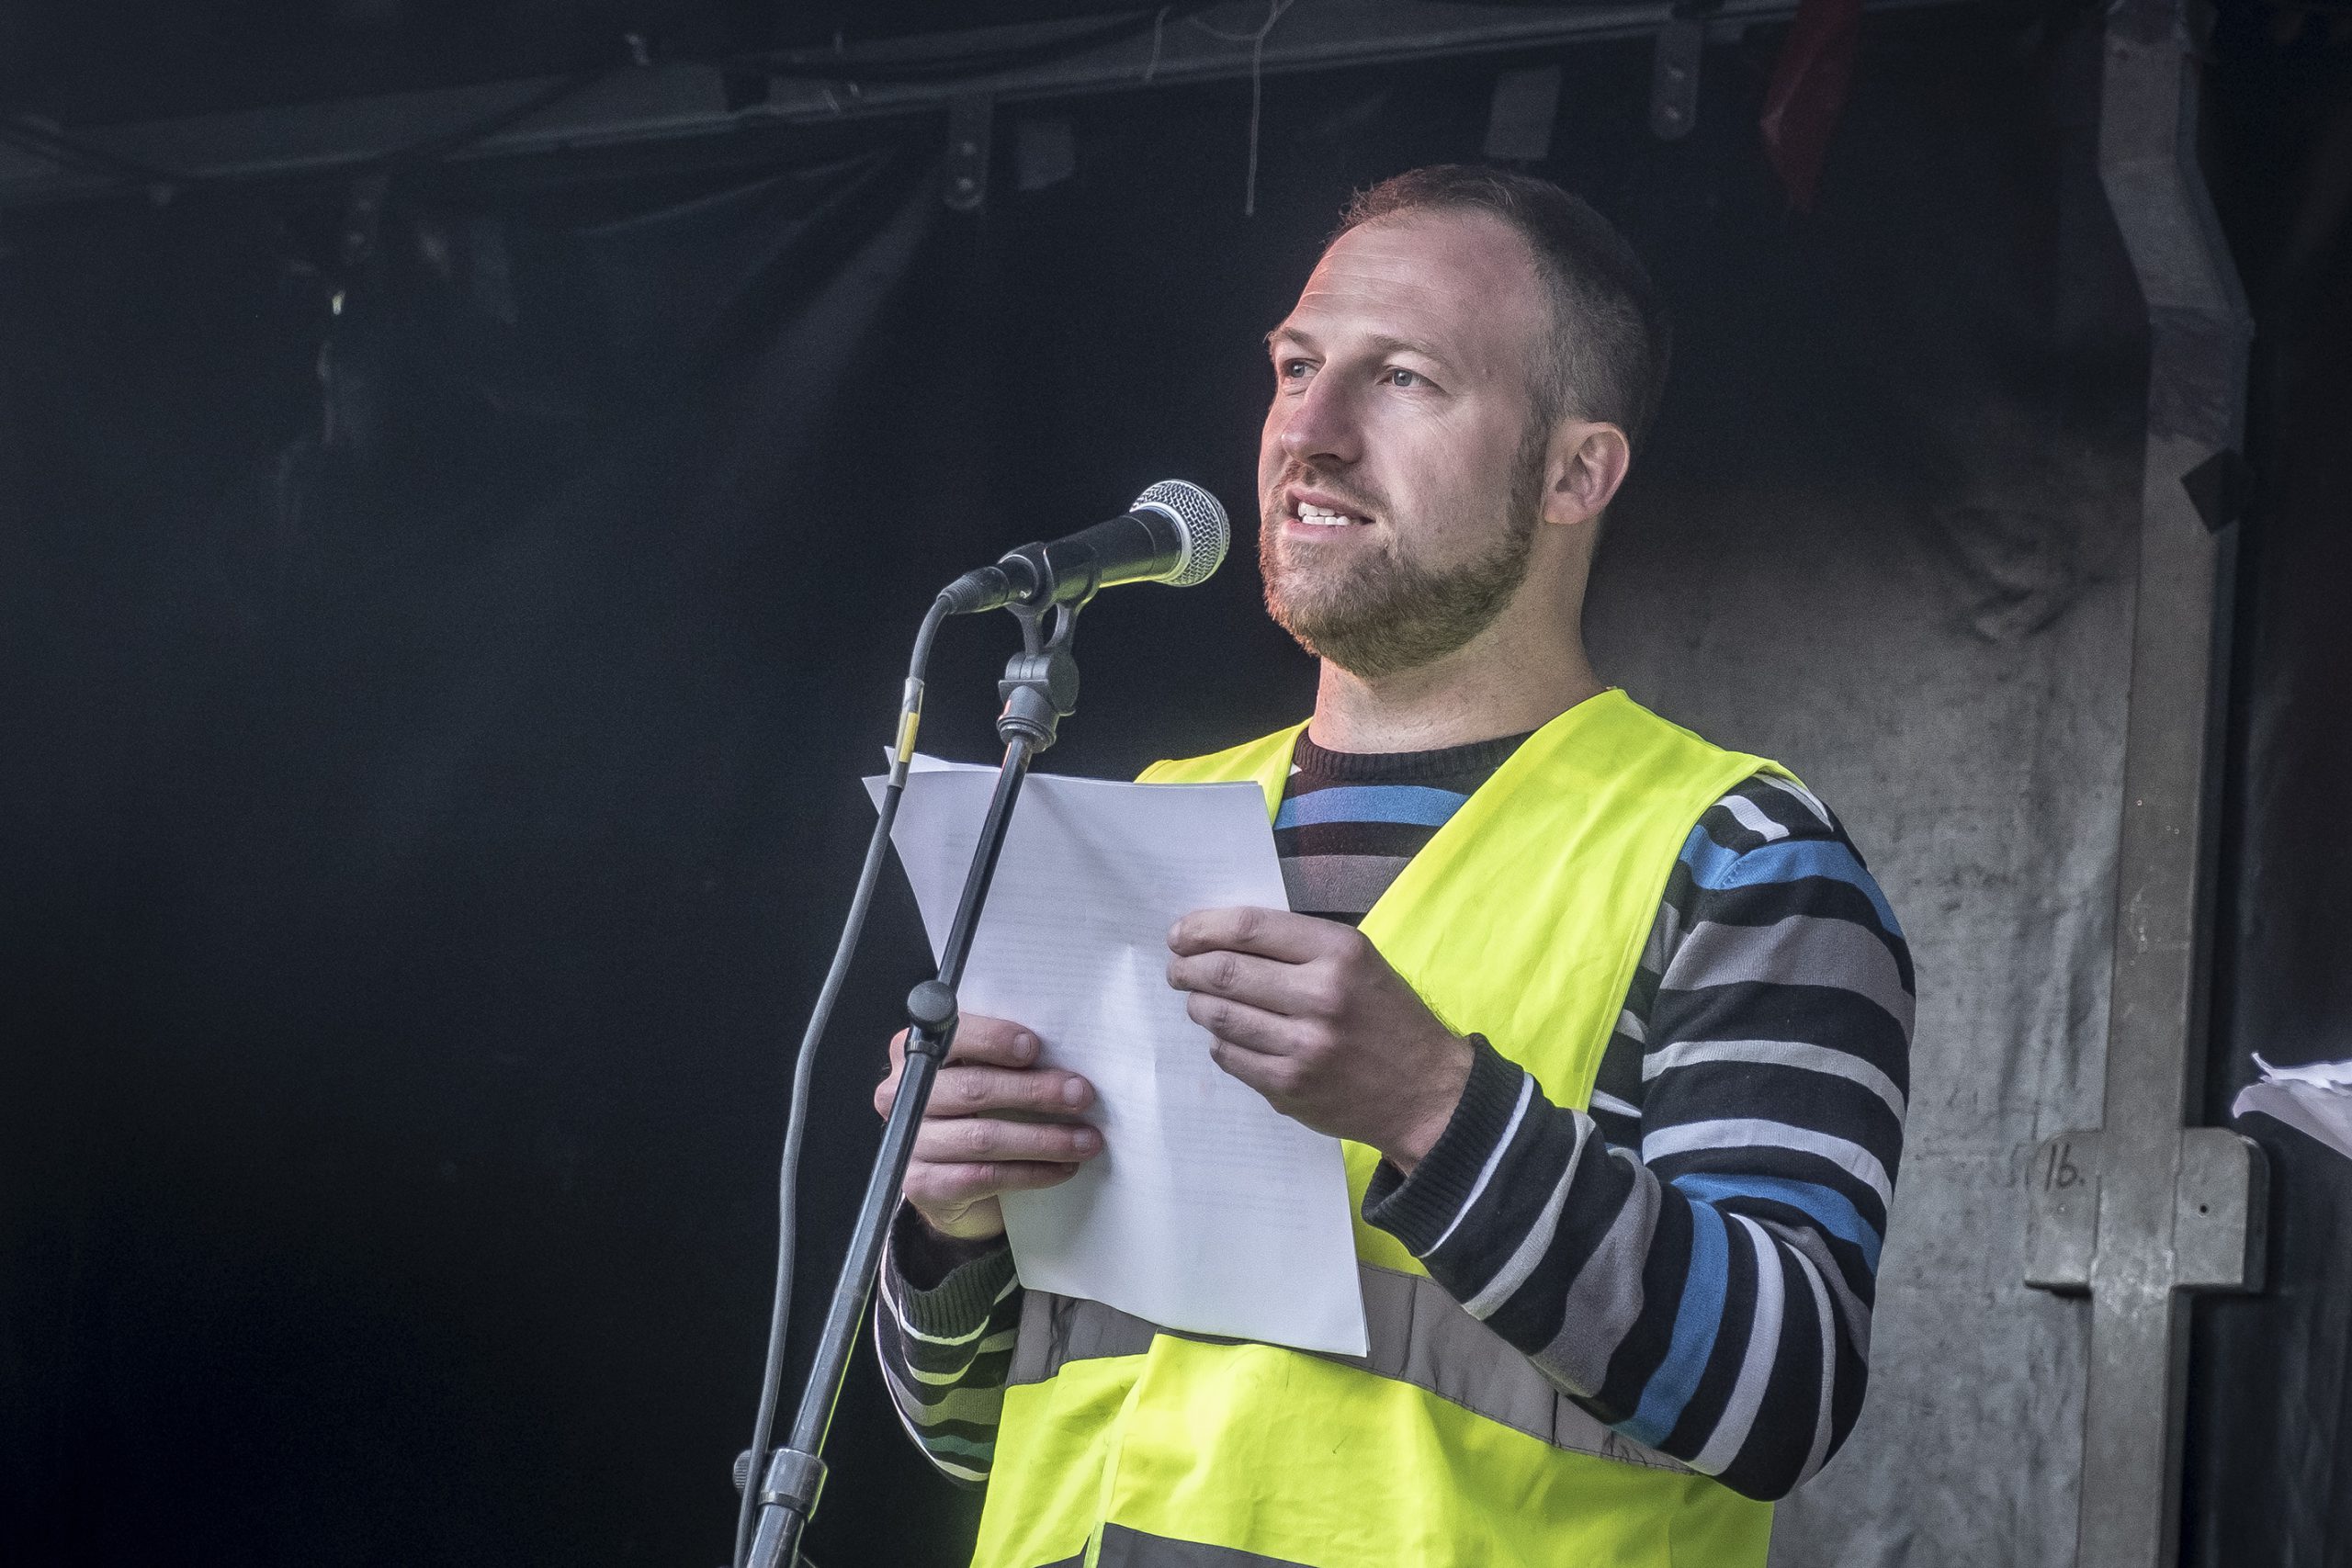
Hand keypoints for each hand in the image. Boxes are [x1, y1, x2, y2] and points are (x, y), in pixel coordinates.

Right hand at [874, 1013, 1101, 1241]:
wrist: (951, 1176)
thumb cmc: (978, 1111)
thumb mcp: (986, 1072)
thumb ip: (1006, 1056)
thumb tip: (1065, 1051)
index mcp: (918, 1051)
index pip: (952, 1036)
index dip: (993, 1039)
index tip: (1034, 1047)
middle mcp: (901, 1094)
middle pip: (974, 1089)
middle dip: (1036, 1091)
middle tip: (1081, 1095)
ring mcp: (909, 1141)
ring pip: (983, 1138)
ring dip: (1043, 1138)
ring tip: (1085, 1139)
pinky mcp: (922, 1184)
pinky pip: (984, 1177)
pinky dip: (1031, 1173)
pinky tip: (1062, 1168)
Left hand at [1166, 906, 1471, 1170]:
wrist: (1426, 1093)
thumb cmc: (1388, 1017)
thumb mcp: (1359, 962)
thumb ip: (1299, 946)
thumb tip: (1222, 937)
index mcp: (1340, 953)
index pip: (1249, 928)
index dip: (1202, 927)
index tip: (1180, 933)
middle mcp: (1321, 996)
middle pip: (1224, 972)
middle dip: (1186, 966)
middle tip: (1176, 967)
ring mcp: (1303, 1047)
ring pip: (1218, 1016)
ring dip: (1197, 1003)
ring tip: (1196, 998)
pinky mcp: (1290, 1088)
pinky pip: (1230, 1056)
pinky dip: (1219, 1040)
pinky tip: (1227, 1033)